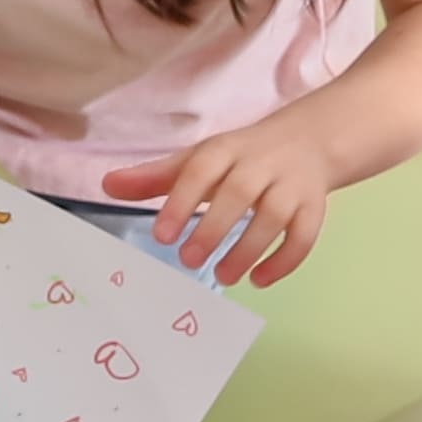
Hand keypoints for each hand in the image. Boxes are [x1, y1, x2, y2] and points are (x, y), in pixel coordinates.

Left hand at [100, 113, 327, 290]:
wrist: (310, 141)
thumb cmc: (241, 158)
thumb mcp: (199, 160)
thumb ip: (156, 177)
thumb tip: (107, 186)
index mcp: (226, 149)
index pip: (201, 170)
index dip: (181, 202)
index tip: (162, 236)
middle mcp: (261, 164)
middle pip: (239, 193)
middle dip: (213, 228)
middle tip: (189, 261)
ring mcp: (291, 185)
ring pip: (275, 216)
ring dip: (249, 249)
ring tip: (223, 276)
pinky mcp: (314, 207)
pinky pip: (305, 235)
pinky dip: (284, 261)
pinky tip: (259, 280)